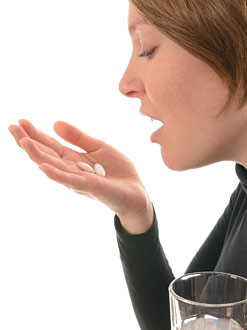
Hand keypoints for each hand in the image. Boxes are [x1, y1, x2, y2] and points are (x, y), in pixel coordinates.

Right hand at [8, 119, 152, 232]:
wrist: (137, 192)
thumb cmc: (118, 172)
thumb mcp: (99, 147)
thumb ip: (79, 138)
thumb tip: (55, 123)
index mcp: (73, 159)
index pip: (50, 145)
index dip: (36, 134)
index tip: (20, 121)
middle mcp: (71, 170)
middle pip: (46, 155)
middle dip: (29, 142)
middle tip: (12, 127)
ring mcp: (79, 180)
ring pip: (54, 167)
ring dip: (37, 155)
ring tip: (23, 142)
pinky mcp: (91, 187)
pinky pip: (71, 181)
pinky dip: (56, 175)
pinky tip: (42, 167)